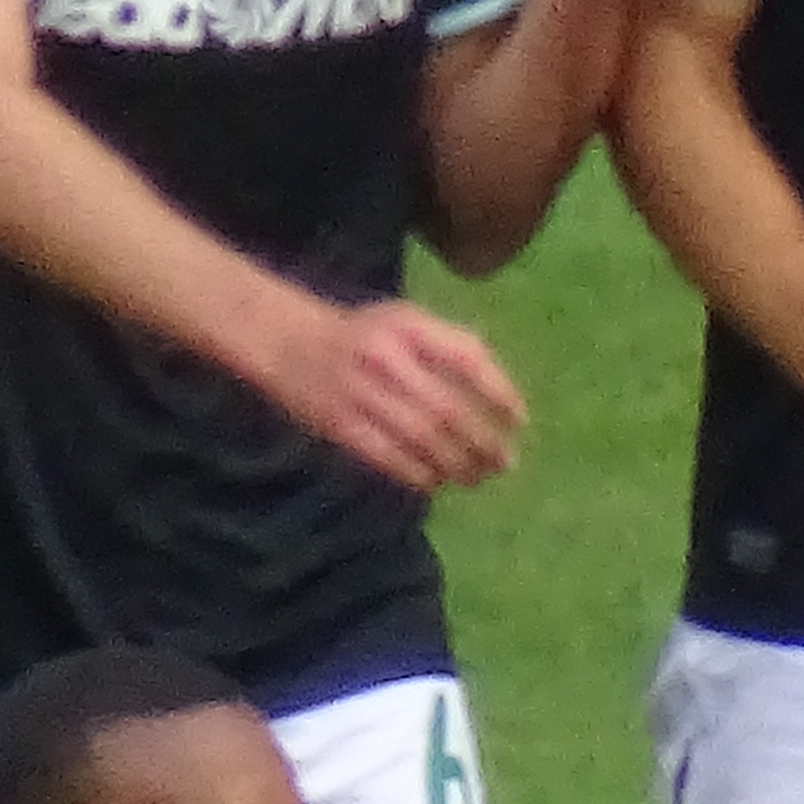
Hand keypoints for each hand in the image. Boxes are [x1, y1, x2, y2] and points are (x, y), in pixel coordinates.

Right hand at [246, 290, 528, 492]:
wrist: (284, 339)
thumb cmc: (361, 333)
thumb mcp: (403, 321)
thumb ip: (448, 345)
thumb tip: (499, 394)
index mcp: (407, 325)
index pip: (467, 357)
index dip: (500, 391)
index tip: (519, 421)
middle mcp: (386, 357)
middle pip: (448, 409)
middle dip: (484, 443)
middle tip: (505, 464)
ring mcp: (360, 392)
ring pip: (422, 440)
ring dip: (457, 465)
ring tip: (477, 478)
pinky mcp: (339, 424)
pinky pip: (389, 457)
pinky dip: (419, 475)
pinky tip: (435, 482)